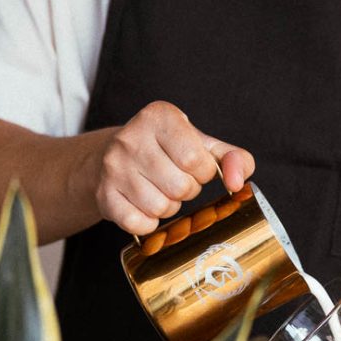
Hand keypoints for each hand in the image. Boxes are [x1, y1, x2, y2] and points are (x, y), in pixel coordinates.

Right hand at [94, 101, 254, 233]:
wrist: (109, 158)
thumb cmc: (165, 152)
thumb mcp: (202, 145)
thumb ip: (232, 158)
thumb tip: (237, 182)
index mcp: (159, 116)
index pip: (197, 161)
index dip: (203, 173)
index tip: (194, 168)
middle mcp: (131, 137)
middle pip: (181, 187)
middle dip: (186, 191)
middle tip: (175, 181)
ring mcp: (113, 167)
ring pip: (161, 208)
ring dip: (168, 208)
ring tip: (159, 191)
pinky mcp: (103, 194)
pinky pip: (139, 223)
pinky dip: (148, 223)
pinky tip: (143, 206)